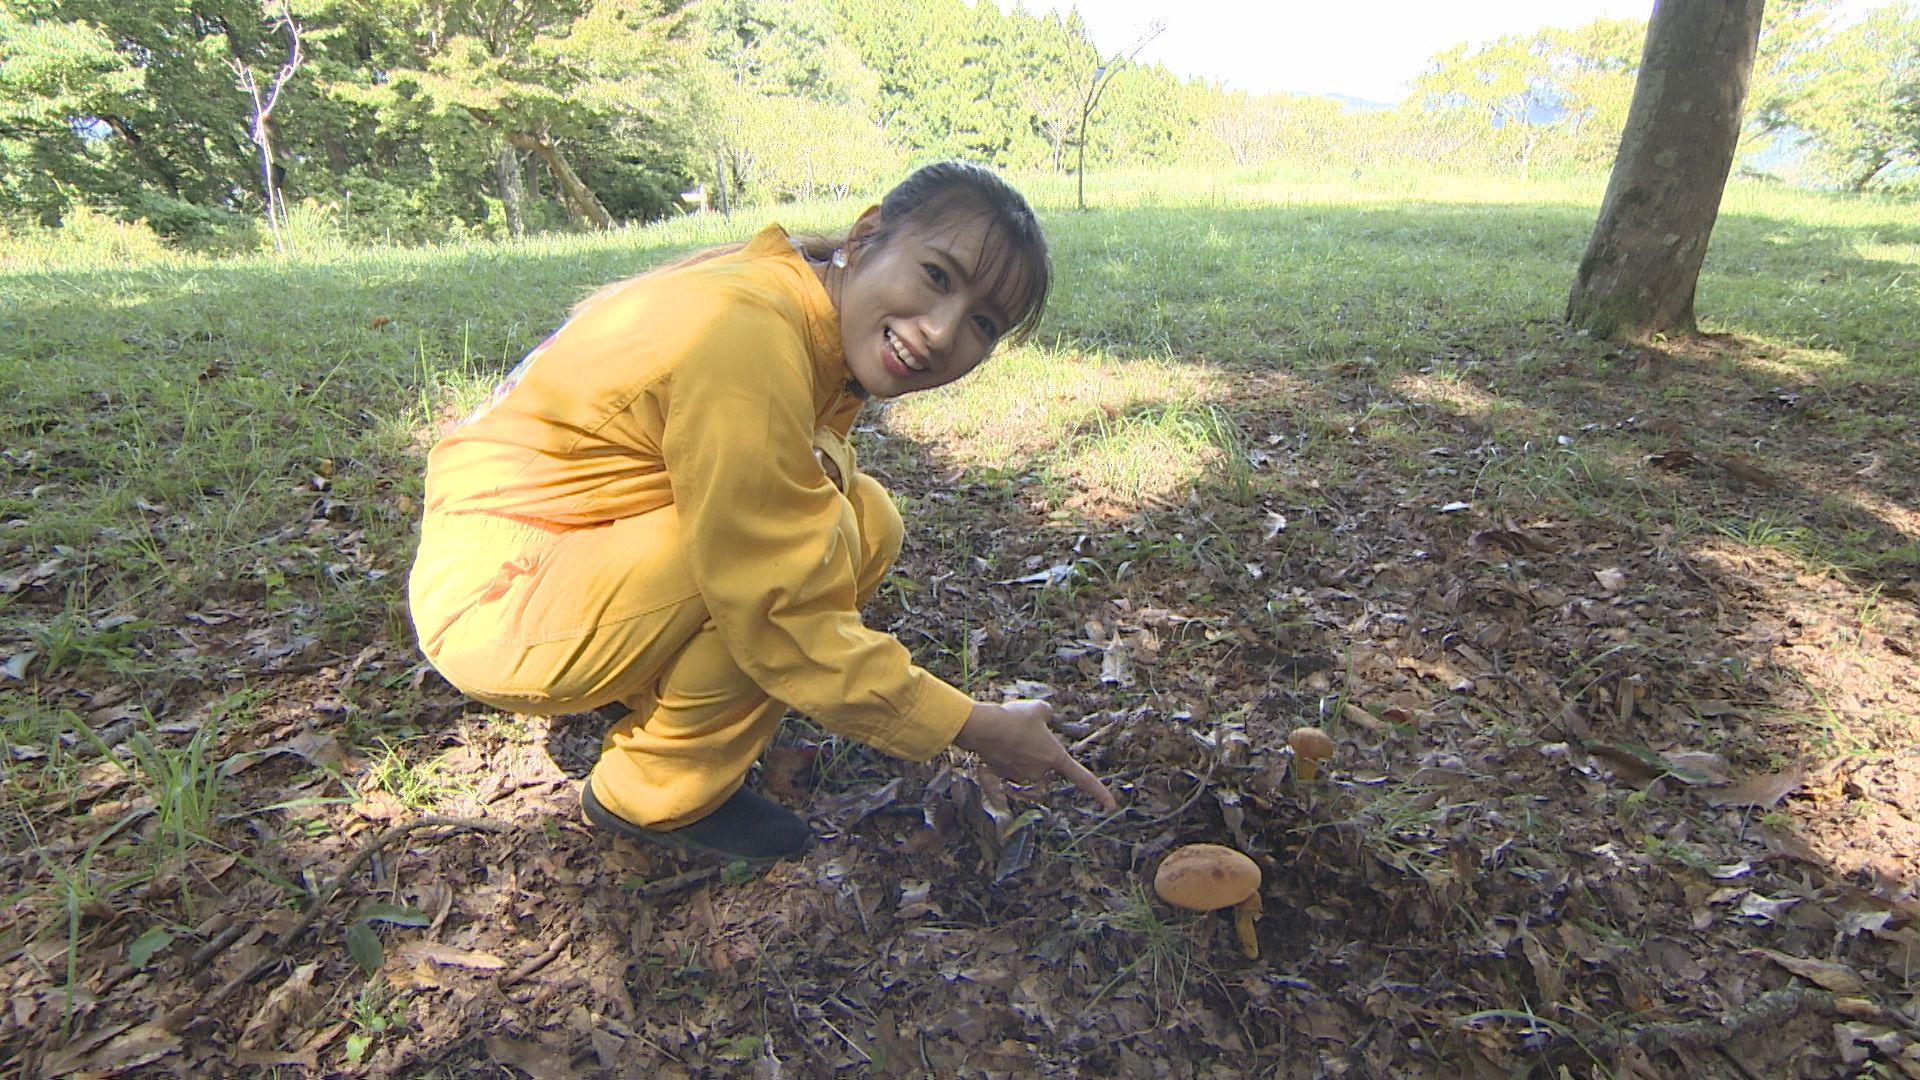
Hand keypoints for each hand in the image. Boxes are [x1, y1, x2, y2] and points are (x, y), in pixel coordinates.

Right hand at [953, 700, 1117, 809]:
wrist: (984, 727)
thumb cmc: (1015, 718)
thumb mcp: (1040, 709)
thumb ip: (1048, 715)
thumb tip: (1045, 718)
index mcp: (1054, 757)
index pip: (1082, 778)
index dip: (1099, 792)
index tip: (1112, 806)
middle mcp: (1038, 771)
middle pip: (1044, 768)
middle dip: (1037, 754)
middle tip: (1024, 732)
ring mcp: (1018, 775)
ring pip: (1023, 767)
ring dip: (1018, 753)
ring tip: (1007, 732)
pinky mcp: (999, 774)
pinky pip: (1003, 768)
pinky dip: (1002, 758)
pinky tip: (996, 743)